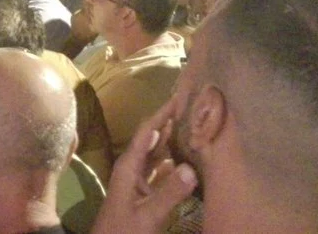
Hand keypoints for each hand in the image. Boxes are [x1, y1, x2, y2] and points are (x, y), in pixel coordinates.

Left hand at [92, 98, 196, 233]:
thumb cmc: (123, 231)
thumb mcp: (147, 215)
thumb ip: (168, 193)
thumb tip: (190, 167)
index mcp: (129, 166)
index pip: (148, 131)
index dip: (163, 113)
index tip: (181, 96)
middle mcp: (132, 168)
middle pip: (152, 139)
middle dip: (170, 123)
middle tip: (194, 108)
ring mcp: (136, 181)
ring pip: (156, 154)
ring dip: (171, 141)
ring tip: (194, 128)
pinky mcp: (142, 193)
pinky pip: (159, 171)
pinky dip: (172, 163)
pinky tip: (186, 160)